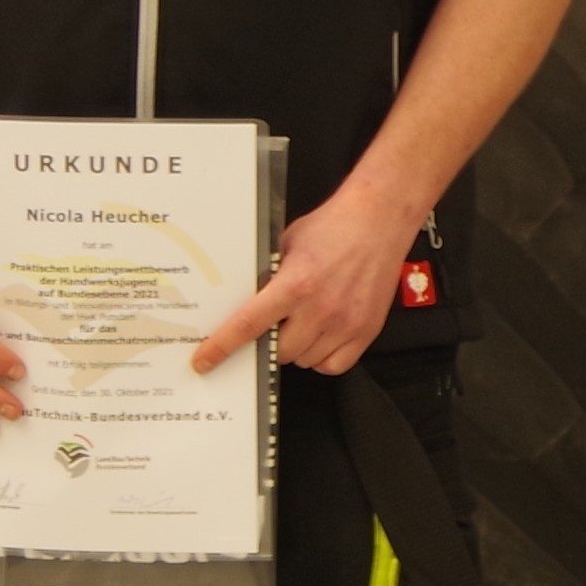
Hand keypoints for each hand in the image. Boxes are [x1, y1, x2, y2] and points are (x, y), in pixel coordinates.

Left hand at [192, 183, 416, 376]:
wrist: (379, 219)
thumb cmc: (335, 226)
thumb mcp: (287, 244)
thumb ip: (268, 275)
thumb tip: (246, 297)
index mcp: (295, 284)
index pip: (249, 325)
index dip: (223, 347)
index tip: (205, 362)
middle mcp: (321, 308)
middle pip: (279, 352)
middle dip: (270, 343)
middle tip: (275, 325)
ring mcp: (346, 323)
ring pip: (306, 361)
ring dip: (298, 350)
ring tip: (303, 325)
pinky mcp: (367, 330)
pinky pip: (335, 365)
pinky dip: (324, 358)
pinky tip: (322, 338)